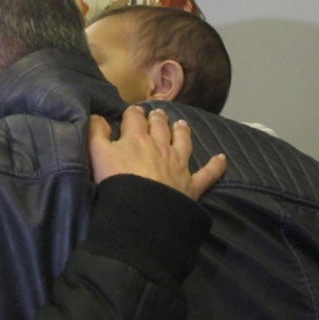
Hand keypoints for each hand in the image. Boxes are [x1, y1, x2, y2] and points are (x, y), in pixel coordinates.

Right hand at [88, 106, 226, 200]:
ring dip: (182, 131)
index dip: (133, 113)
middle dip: (158, 118)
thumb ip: (96, 133)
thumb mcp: (98, 154)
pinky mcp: (191, 184)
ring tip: (181, 124)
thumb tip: (97, 116)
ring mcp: (178, 164)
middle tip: (158, 113)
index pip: (135, 119)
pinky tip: (222, 158)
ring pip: (183, 142)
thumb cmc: (116, 180)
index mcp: (136, 138)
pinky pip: (207, 173)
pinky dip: (215, 165)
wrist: (142, 209)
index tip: (133, 110)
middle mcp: (160, 146)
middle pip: (160, 127)